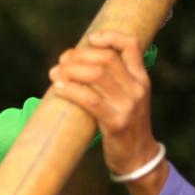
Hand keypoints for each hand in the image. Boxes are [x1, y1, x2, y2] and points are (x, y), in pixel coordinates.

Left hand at [49, 31, 167, 194]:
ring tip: (54, 73)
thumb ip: (112, 80)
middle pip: (106, 58)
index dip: (109, 37)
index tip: (89, 39)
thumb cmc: (124, 125)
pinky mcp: (116, 122)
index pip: (131, 45)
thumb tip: (77, 61)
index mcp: (141, 78)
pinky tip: (58, 88)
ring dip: (70, 71)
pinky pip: (90, 100)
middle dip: (79, 56)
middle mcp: (138, 88)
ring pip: (97, 75)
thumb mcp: (126, 98)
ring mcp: (128, 105)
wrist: (138, 158)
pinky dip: (71, 90)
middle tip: (61, 61)